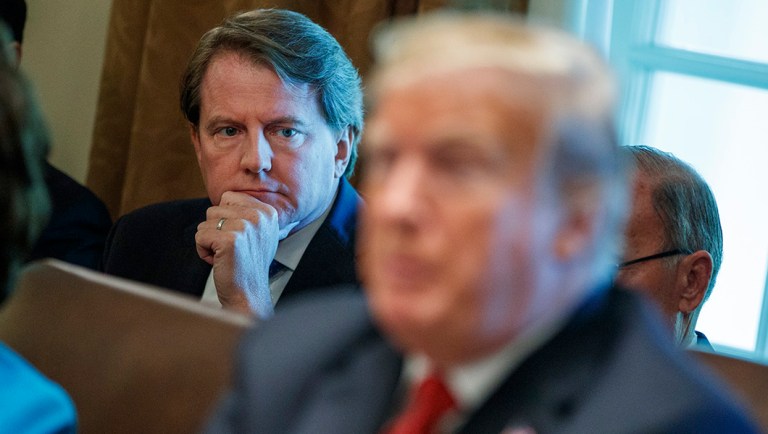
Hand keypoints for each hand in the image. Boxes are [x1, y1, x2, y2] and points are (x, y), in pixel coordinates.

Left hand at [195, 191, 279, 317]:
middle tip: (232, 249)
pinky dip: (203, 251)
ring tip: (226, 256)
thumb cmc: (248, 265)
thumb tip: (225, 198)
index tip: (239, 239)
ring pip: (205, 222)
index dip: (226, 219)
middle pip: (215, 209)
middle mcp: (259, 216)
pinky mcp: (229, 240)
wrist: (248, 293)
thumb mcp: (257, 233)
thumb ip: (245, 212)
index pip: (229, 197)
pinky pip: (200, 236)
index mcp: (267, 211)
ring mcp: (244, 227)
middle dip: (216, 230)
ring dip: (209, 241)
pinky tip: (219, 261)